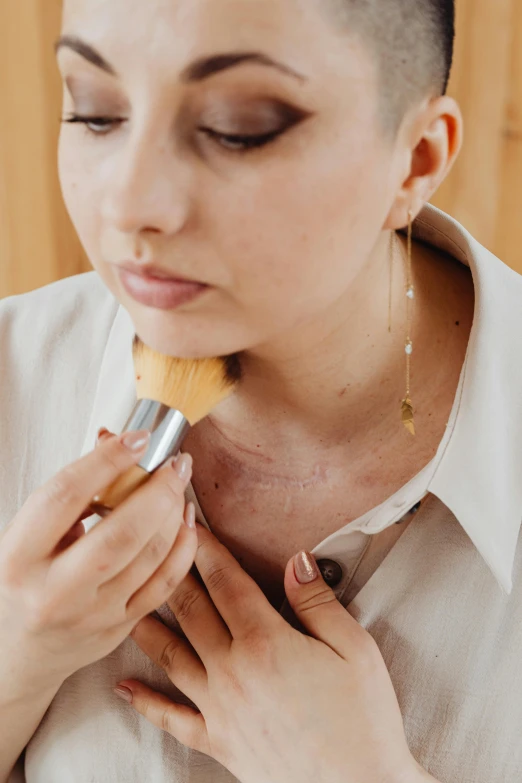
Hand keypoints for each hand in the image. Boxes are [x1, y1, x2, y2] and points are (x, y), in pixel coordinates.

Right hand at [0, 428, 196, 694]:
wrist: (16, 649)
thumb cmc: (23, 577)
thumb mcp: (28, 534)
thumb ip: (70, 493)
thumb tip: (116, 442)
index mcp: (20, 557)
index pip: (64, 497)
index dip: (106, 461)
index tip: (137, 438)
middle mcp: (54, 592)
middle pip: (121, 533)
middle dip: (158, 490)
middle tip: (176, 462)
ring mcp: (91, 615)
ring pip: (150, 557)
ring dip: (174, 512)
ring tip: (178, 483)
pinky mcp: (119, 628)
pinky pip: (164, 584)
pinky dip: (183, 547)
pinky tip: (186, 520)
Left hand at [115, 522, 427, 782]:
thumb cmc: (363, 720)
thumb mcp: (355, 650)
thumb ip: (318, 601)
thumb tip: (295, 561)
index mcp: (266, 642)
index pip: (226, 582)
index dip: (205, 547)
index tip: (188, 521)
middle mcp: (232, 670)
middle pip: (191, 610)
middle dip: (172, 570)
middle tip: (154, 542)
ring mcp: (220, 709)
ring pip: (171, 656)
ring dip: (147, 624)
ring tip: (126, 599)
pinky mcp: (218, 742)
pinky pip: (172, 719)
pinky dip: (145, 702)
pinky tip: (123, 686)